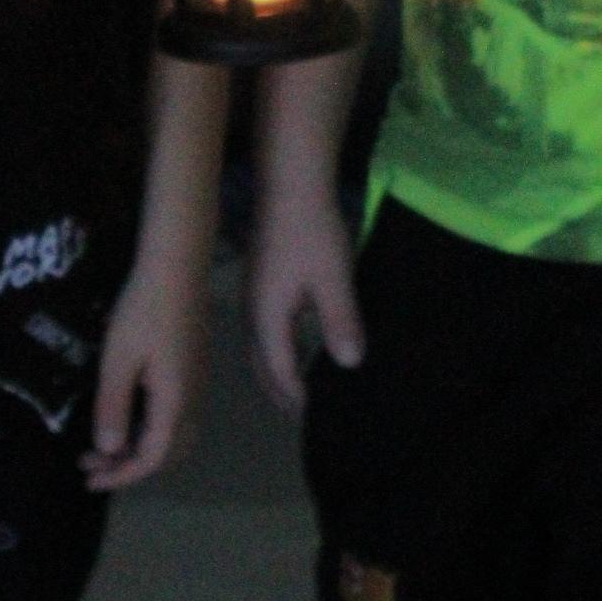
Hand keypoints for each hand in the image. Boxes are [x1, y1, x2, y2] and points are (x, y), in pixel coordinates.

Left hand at [84, 259, 207, 489]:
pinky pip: (172, 415)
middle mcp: (191, 399)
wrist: (176, 266)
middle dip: (128, 466)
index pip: (153, 458)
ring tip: (101, 445)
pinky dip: (146, 428)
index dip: (122, 476)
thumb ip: (112, 406)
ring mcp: (194, 384)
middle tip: (90, 465)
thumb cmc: (144, 310)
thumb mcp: (118, 359)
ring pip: (171, 434)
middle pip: (167, 453)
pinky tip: (123, 415)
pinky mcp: (191, 369)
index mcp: (175, 402)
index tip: (91, 481)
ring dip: (137, 446)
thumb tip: (108, 449)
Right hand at [248, 178, 363, 413]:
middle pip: (261, 364)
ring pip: (260, 346)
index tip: (315, 417)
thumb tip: (349, 364)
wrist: (290, 183)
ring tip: (296, 388)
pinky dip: (277, 349)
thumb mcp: (333, 278)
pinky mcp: (260, 282)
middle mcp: (253, 311)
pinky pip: (264, 329)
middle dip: (279, 391)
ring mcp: (252, 295)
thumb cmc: (312, 231)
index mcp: (267, 316)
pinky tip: (295, 344)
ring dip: (276, 371)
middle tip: (301, 414)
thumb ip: (340, 321)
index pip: (279, 369)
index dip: (297, 396)